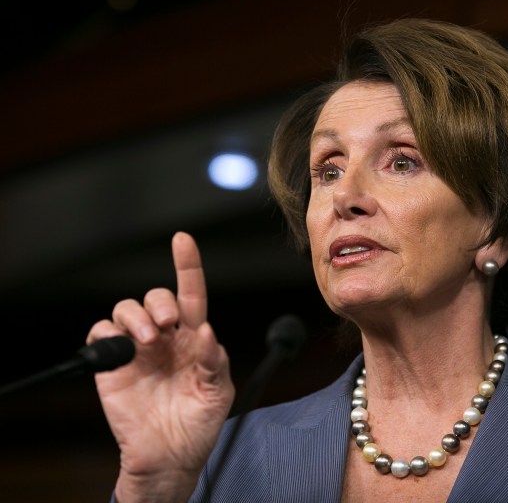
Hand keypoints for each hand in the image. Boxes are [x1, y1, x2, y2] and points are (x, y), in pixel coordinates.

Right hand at [87, 232, 234, 501]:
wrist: (171, 455)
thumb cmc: (198, 422)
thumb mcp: (218, 391)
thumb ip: (214, 359)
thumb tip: (205, 331)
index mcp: (193, 338)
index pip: (191, 294)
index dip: (187, 266)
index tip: (183, 240)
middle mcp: (164, 337)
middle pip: (155, 296)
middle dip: (160, 301)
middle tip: (168, 325)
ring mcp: (136, 348)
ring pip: (126, 308)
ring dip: (136, 316)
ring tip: (148, 339)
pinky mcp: (111, 363)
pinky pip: (100, 332)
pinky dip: (108, 333)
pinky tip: (123, 350)